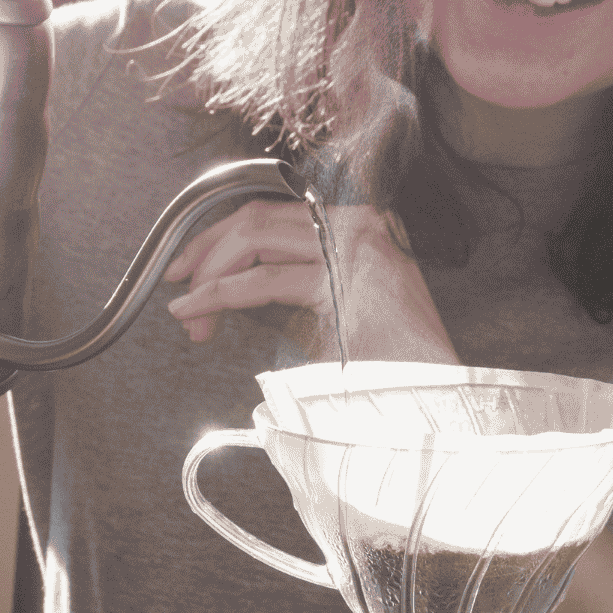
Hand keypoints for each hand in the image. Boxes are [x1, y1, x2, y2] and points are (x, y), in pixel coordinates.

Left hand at [163, 199, 458, 364]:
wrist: (434, 401)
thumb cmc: (392, 367)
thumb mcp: (336, 308)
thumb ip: (297, 282)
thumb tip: (236, 280)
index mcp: (361, 223)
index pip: (274, 211)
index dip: (223, 237)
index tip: (193, 267)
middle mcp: (360, 221)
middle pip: (257, 216)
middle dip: (206, 249)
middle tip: (177, 283)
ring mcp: (354, 243)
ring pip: (254, 236)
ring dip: (208, 272)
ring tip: (187, 310)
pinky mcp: (343, 276)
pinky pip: (263, 278)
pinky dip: (220, 293)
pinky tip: (198, 311)